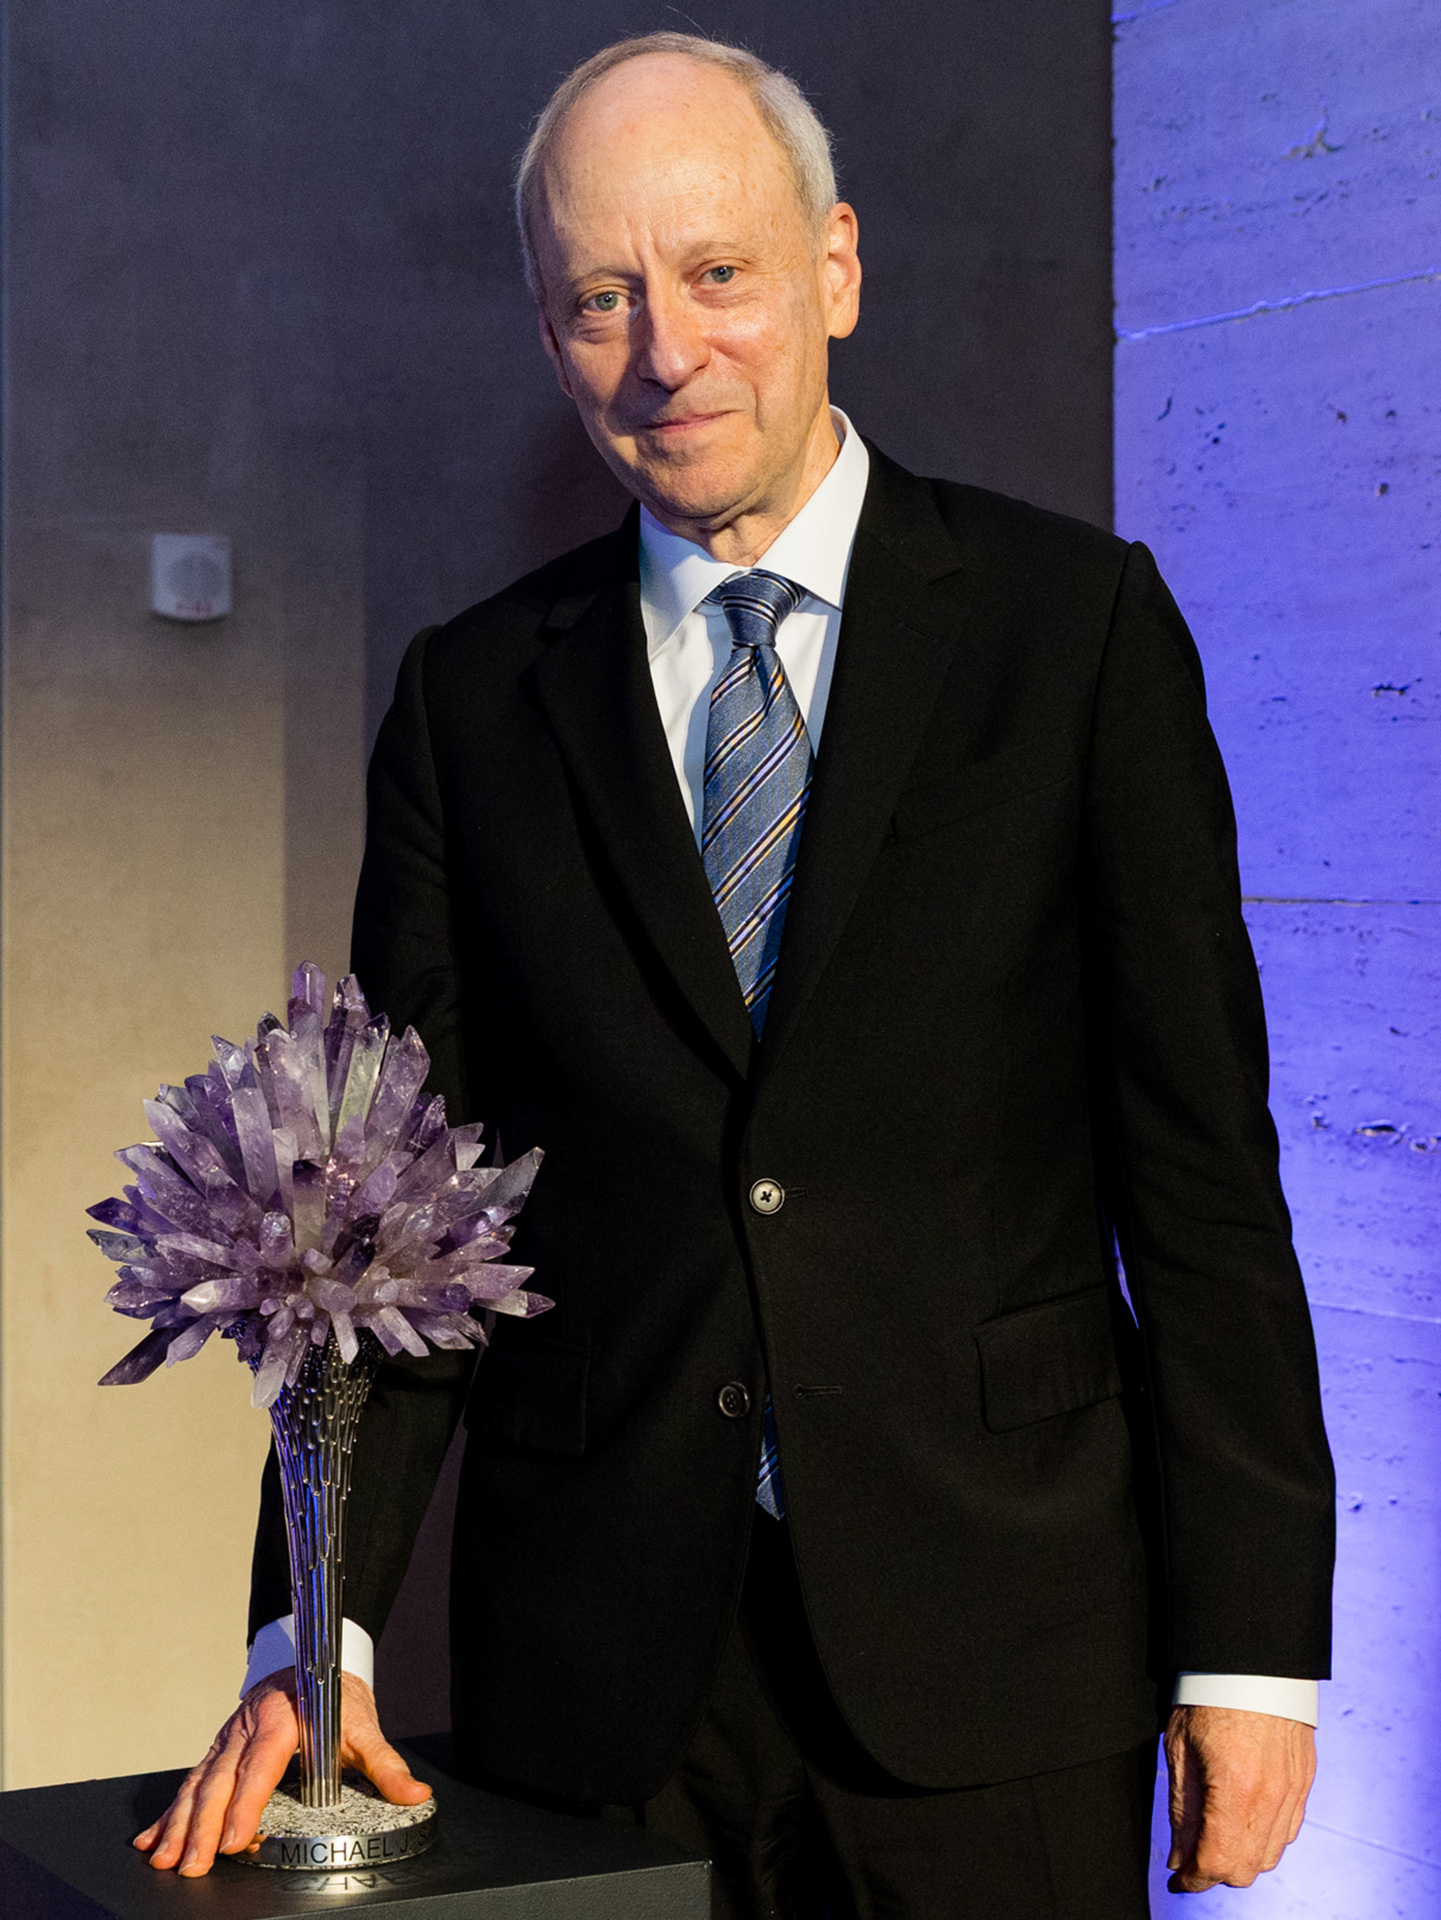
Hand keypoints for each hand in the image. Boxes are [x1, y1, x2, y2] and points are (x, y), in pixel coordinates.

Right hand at [133, 1668, 430, 1875]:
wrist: (314, 1658)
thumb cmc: (335, 1695)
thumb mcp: (363, 1725)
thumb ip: (385, 1763)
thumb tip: (415, 1792)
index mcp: (282, 1715)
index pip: (262, 1762)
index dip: (247, 1802)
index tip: (236, 1840)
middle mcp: (247, 1725)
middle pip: (221, 1779)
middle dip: (202, 1825)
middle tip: (191, 1864)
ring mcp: (228, 1737)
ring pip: (199, 1783)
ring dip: (179, 1824)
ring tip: (164, 1860)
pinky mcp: (218, 1749)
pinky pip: (191, 1782)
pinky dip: (169, 1813)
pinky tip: (150, 1840)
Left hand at [1165, 1704, 1315, 1892]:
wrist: (1251, 1659)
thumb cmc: (1209, 1694)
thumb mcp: (1180, 1749)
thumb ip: (1182, 1811)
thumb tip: (1180, 1859)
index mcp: (1236, 1789)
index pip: (1218, 1862)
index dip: (1194, 1879)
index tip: (1179, 1879)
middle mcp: (1272, 1797)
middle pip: (1248, 1868)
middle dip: (1217, 1870)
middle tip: (1192, 1857)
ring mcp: (1294, 1790)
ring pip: (1271, 1854)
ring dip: (1243, 1856)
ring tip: (1215, 1837)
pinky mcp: (1304, 1780)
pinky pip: (1289, 1829)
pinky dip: (1265, 1837)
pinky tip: (1244, 1820)